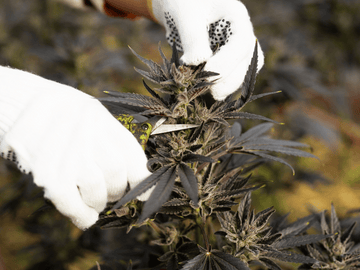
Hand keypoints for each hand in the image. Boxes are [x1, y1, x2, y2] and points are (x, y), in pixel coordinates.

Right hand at [0, 66, 150, 229]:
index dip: (143, 178)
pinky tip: (86, 218)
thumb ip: (110, 138)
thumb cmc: (58, 113)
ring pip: (97, 189)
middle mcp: (87, 134)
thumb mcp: (88, 112)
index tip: (146, 194)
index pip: (131, 154)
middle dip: (117, 190)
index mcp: (100, 118)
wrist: (16, 104)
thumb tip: (136, 174)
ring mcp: (67, 154)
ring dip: (99, 202)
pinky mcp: (46, 172)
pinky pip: (71, 202)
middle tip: (111, 193)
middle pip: (116, 173)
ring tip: (95, 201)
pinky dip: (81, 215)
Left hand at [150, 0, 264, 99]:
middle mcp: (242, 33)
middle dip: (228, 79)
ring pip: (242, 73)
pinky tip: (206, 91)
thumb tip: (200, 63)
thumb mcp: (186, 16)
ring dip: (226, 86)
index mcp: (236, 16)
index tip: (206, 75)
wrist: (180, 6)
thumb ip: (193, 38)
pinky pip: (231, 77)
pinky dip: (221, 86)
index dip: (227, 63)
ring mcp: (237, 48)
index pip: (241, 44)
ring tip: (206, 92)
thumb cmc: (183, 4)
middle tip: (205, 88)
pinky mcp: (228, 60)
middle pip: (247, 62)